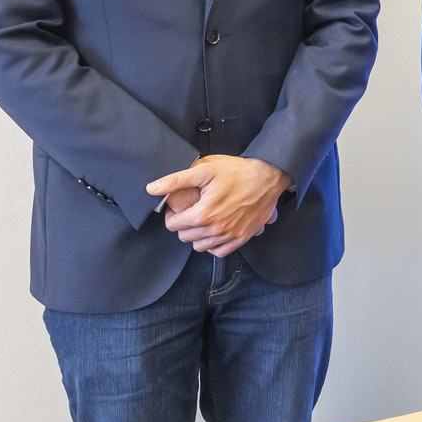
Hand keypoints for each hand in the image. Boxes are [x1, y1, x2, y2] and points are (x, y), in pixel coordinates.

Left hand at [148, 156, 288, 256]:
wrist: (269, 177)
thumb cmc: (238, 171)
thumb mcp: (206, 169)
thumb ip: (176, 180)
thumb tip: (152, 189)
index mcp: (203, 214)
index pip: (173, 225)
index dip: (171, 215)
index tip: (178, 208)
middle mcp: (215, 229)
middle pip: (185, 237)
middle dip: (183, 225)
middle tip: (190, 212)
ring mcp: (230, 235)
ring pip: (200, 247)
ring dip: (197, 236)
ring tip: (203, 221)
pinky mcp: (242, 237)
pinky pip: (219, 252)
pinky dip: (214, 245)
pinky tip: (215, 231)